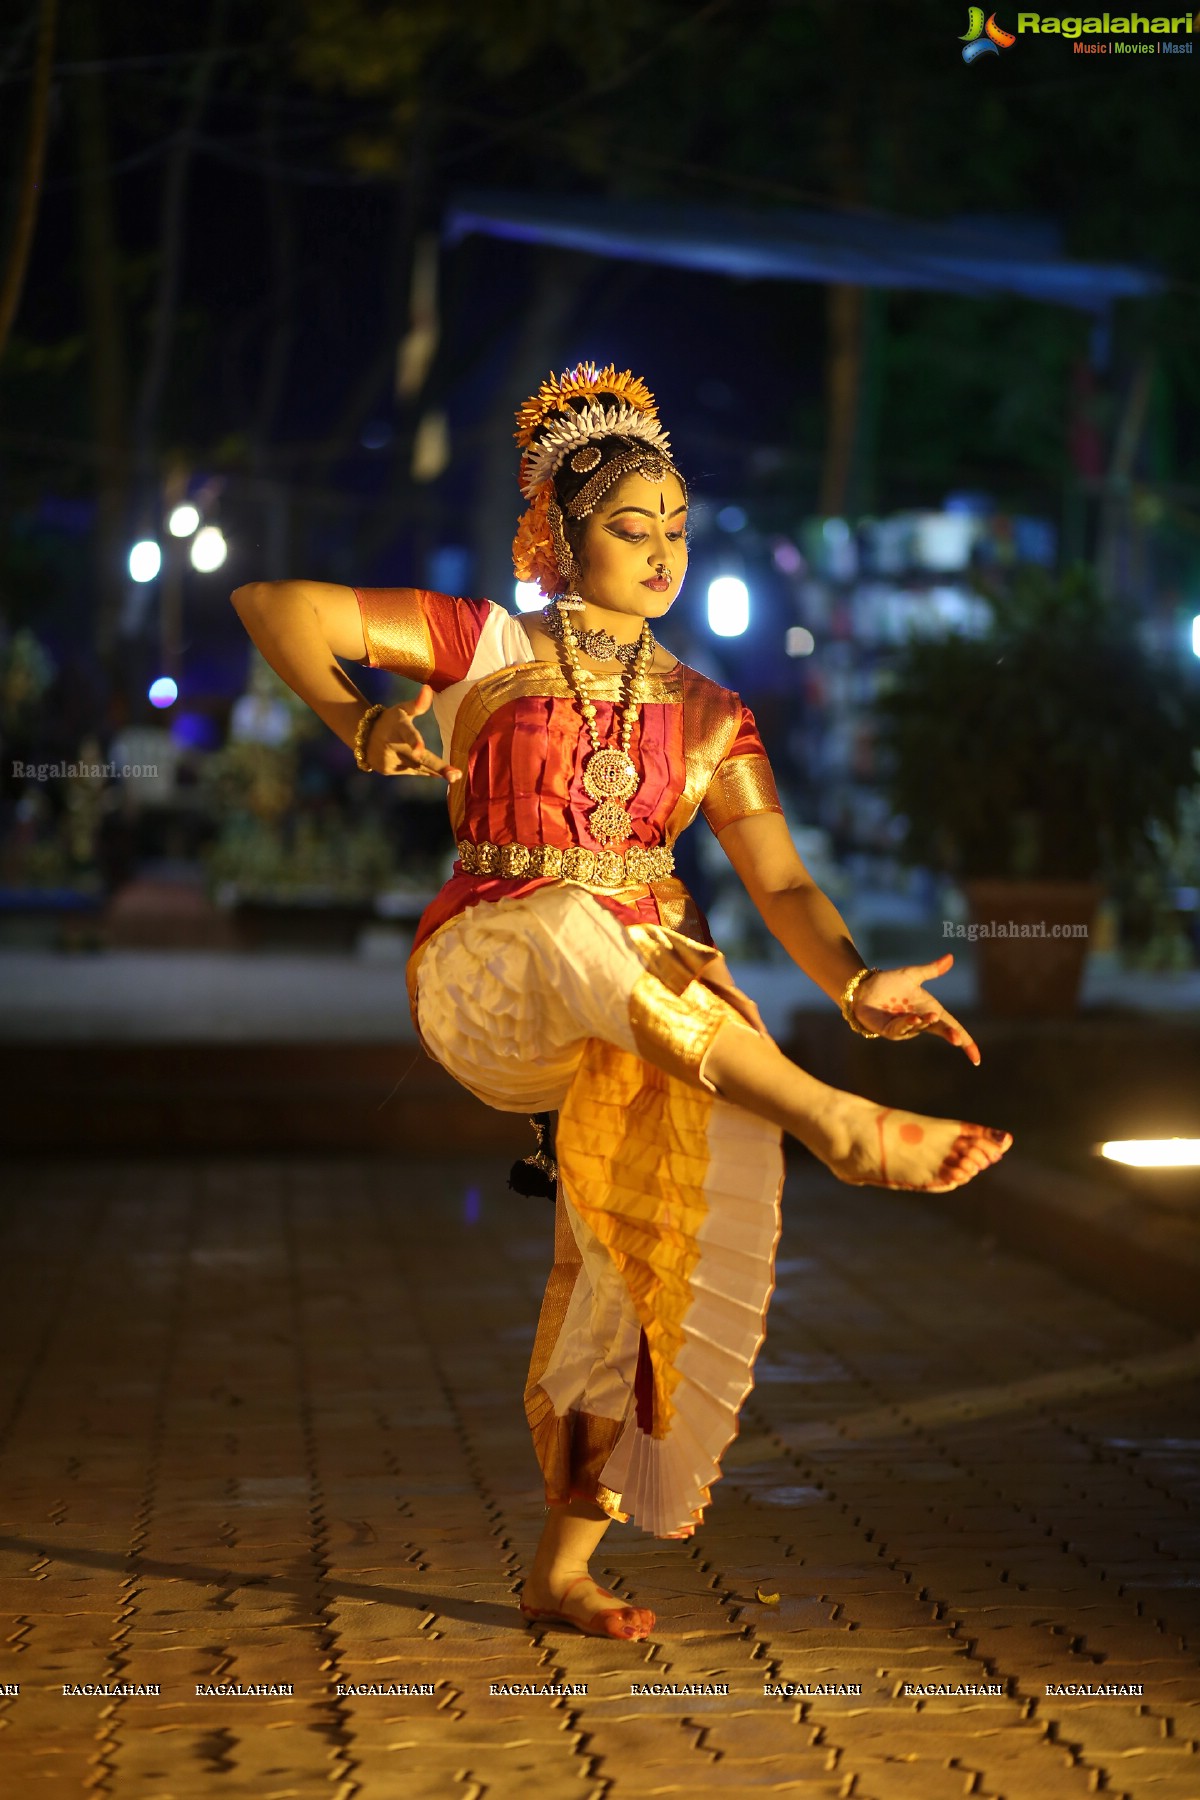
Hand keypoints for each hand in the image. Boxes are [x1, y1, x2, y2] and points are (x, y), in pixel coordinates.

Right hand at [362, 686, 460, 781]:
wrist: (363, 735)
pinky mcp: (387, 770)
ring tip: (454, 776)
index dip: (414, 742)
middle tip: (456, 775)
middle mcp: (391, 745)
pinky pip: (411, 772)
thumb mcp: (402, 709)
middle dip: (439, 768)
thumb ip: (418, 704)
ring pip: (417, 768)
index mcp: (398, 727)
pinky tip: (436, 772)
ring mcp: (388, 760)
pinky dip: (423, 771)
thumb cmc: (391, 720)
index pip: (407, 734)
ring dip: (436, 772)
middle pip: (418, 759)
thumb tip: (428, 688)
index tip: (419, 750)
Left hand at [853, 954, 979, 1064]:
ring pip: (920, 1029)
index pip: (952, 1027)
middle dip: (949, 1035)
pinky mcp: (889, 1030)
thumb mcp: (912, 975)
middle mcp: (920, 1022)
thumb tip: (950, 957)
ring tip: (932, 1016)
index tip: (976, 1058)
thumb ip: (932, 970)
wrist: (863, 988)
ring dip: (926, 1023)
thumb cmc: (888, 983)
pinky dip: (908, 1024)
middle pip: (940, 1031)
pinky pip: (900, 1029)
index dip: (966, 1042)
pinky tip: (914, 1018)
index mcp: (930, 1010)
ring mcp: (905, 1028)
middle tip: (958, 1039)